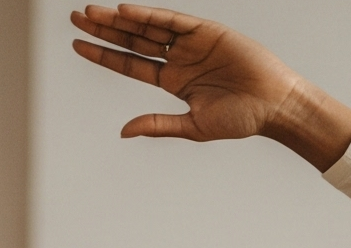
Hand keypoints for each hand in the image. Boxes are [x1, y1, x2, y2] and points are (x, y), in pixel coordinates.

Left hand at [69, 6, 350, 167]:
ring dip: (120, 20)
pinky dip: (150, 17)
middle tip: (76, 19)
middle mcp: (178, 60)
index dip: (104, 55)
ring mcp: (191, 44)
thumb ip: (158, 125)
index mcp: (174, 83)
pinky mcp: (206, 31)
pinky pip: (172, 22)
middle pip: (133, 41)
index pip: (130, 65)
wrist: (273, 106)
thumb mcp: (193, 126)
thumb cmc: (240, 120)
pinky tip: (126, 12)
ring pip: (147, 29)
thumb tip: (124, 131)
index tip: (79, 46)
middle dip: (104, 30)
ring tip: (92, 12)